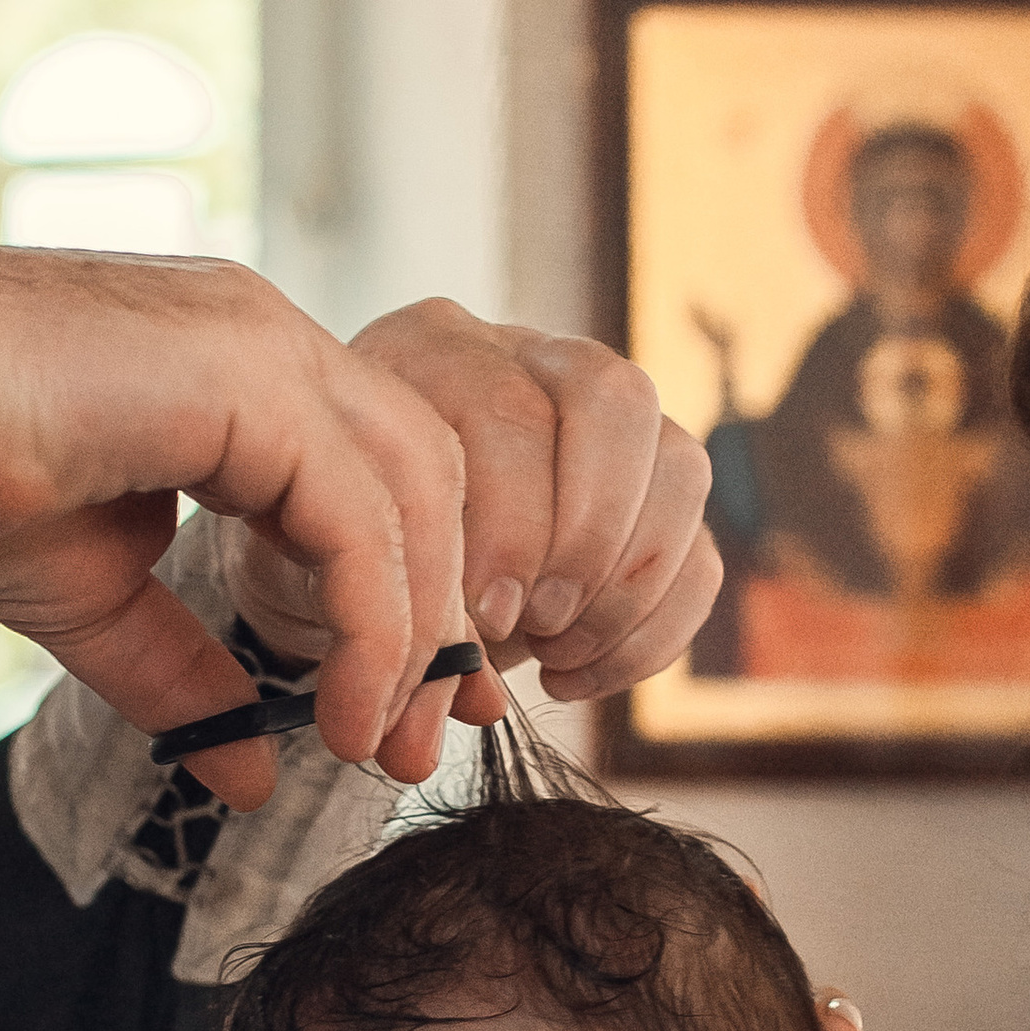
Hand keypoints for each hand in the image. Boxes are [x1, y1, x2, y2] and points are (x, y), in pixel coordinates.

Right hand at [0, 246, 471, 807]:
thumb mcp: (91, 600)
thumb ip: (182, 673)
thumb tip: (248, 774)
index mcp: (238, 369)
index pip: (378, 477)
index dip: (412, 596)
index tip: (409, 710)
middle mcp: (267, 337)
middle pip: (423, 479)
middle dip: (437, 621)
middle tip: (421, 747)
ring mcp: (264, 342)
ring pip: (413, 492)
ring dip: (413, 633)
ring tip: (376, 744)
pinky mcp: (252, 376)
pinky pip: (360, 517)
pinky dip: (373, 625)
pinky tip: (342, 709)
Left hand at [231, 304, 719, 737]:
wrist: (346, 564)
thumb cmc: (330, 551)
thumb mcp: (329, 563)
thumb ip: (391, 606)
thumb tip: (475, 683)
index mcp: (435, 348)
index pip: (506, 408)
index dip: (510, 524)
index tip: (482, 618)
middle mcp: (533, 358)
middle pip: (615, 399)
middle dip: (586, 533)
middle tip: (538, 621)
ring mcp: (610, 426)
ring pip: (680, 464)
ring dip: (629, 584)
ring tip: (554, 651)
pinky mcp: (654, 498)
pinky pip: (700, 553)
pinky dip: (653, 630)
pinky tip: (573, 673)